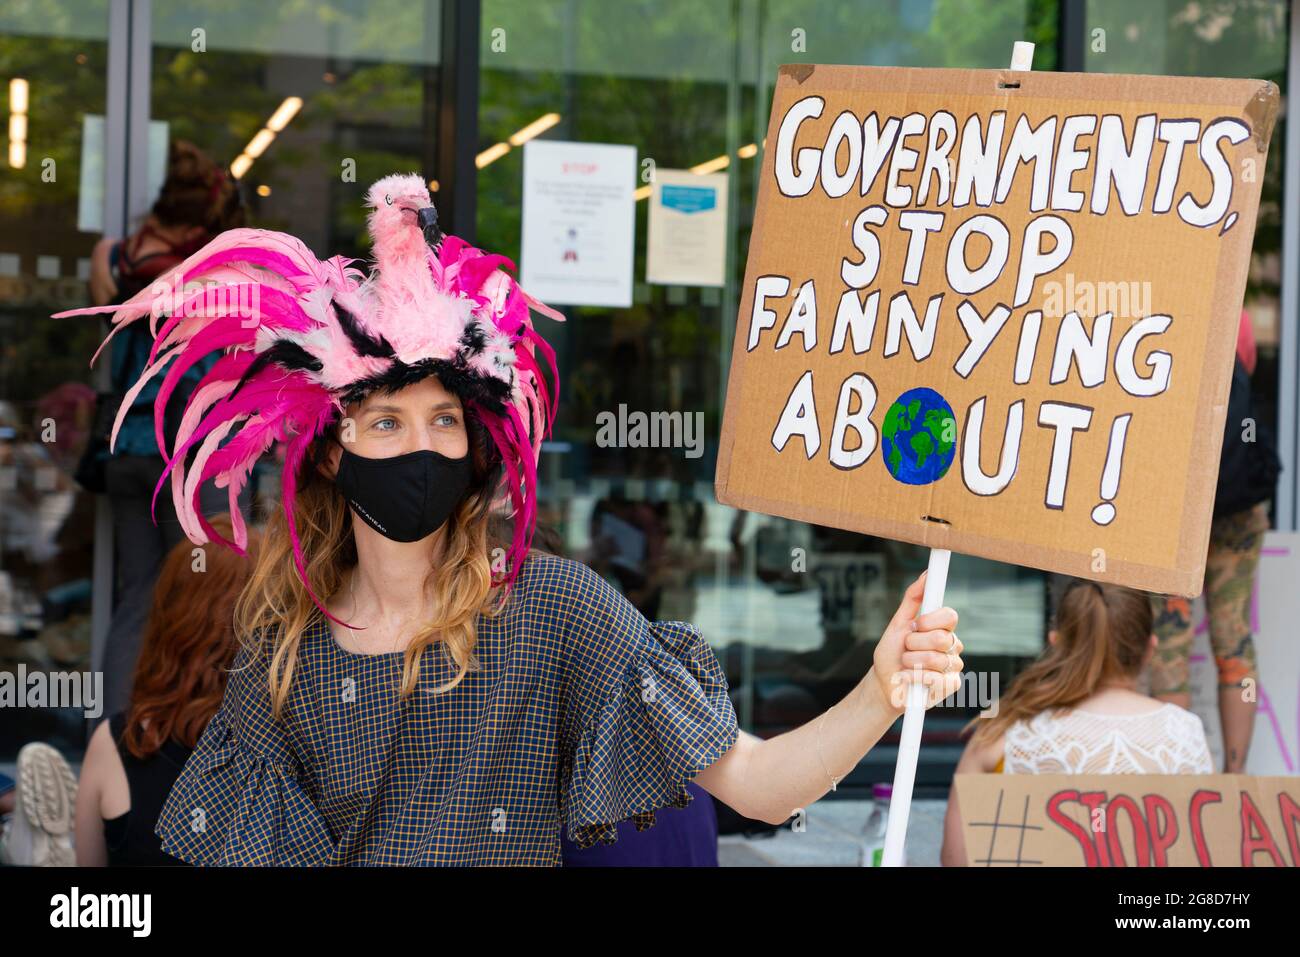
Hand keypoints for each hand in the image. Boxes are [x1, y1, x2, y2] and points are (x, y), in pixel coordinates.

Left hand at [868, 571, 962, 713]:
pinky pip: (936, 679)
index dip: (930, 621)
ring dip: (910, 661)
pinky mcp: (951, 686)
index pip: (950, 616)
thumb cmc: (892, 653)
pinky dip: (914, 677)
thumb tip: (926, 575)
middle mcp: (952, 645)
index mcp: (943, 628)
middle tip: (906, 649)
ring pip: (935, 659)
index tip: (915, 626)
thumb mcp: (898, 623)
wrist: (884, 683)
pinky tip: (909, 678)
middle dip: (914, 644)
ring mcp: (953, 666)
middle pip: (941, 638)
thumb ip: (913, 598)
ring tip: (906, 664)